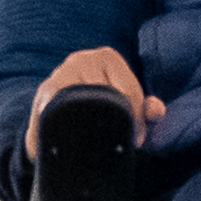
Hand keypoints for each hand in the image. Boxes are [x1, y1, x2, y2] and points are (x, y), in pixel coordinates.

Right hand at [25, 49, 163, 159]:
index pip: (130, 89)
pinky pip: (63, 108)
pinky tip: (75, 135)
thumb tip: (156, 110)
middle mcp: (82, 59)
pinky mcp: (44, 92)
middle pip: (110, 96)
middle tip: (119, 143)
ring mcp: (61, 73)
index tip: (137, 140)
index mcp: (107, 58)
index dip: (137, 118)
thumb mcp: (127, 114)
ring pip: (87, 103)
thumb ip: (146, 112)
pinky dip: (71, 123)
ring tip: (97, 141)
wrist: (54, 130)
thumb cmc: (98, 117)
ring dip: (95, 125)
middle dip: (119, 122)